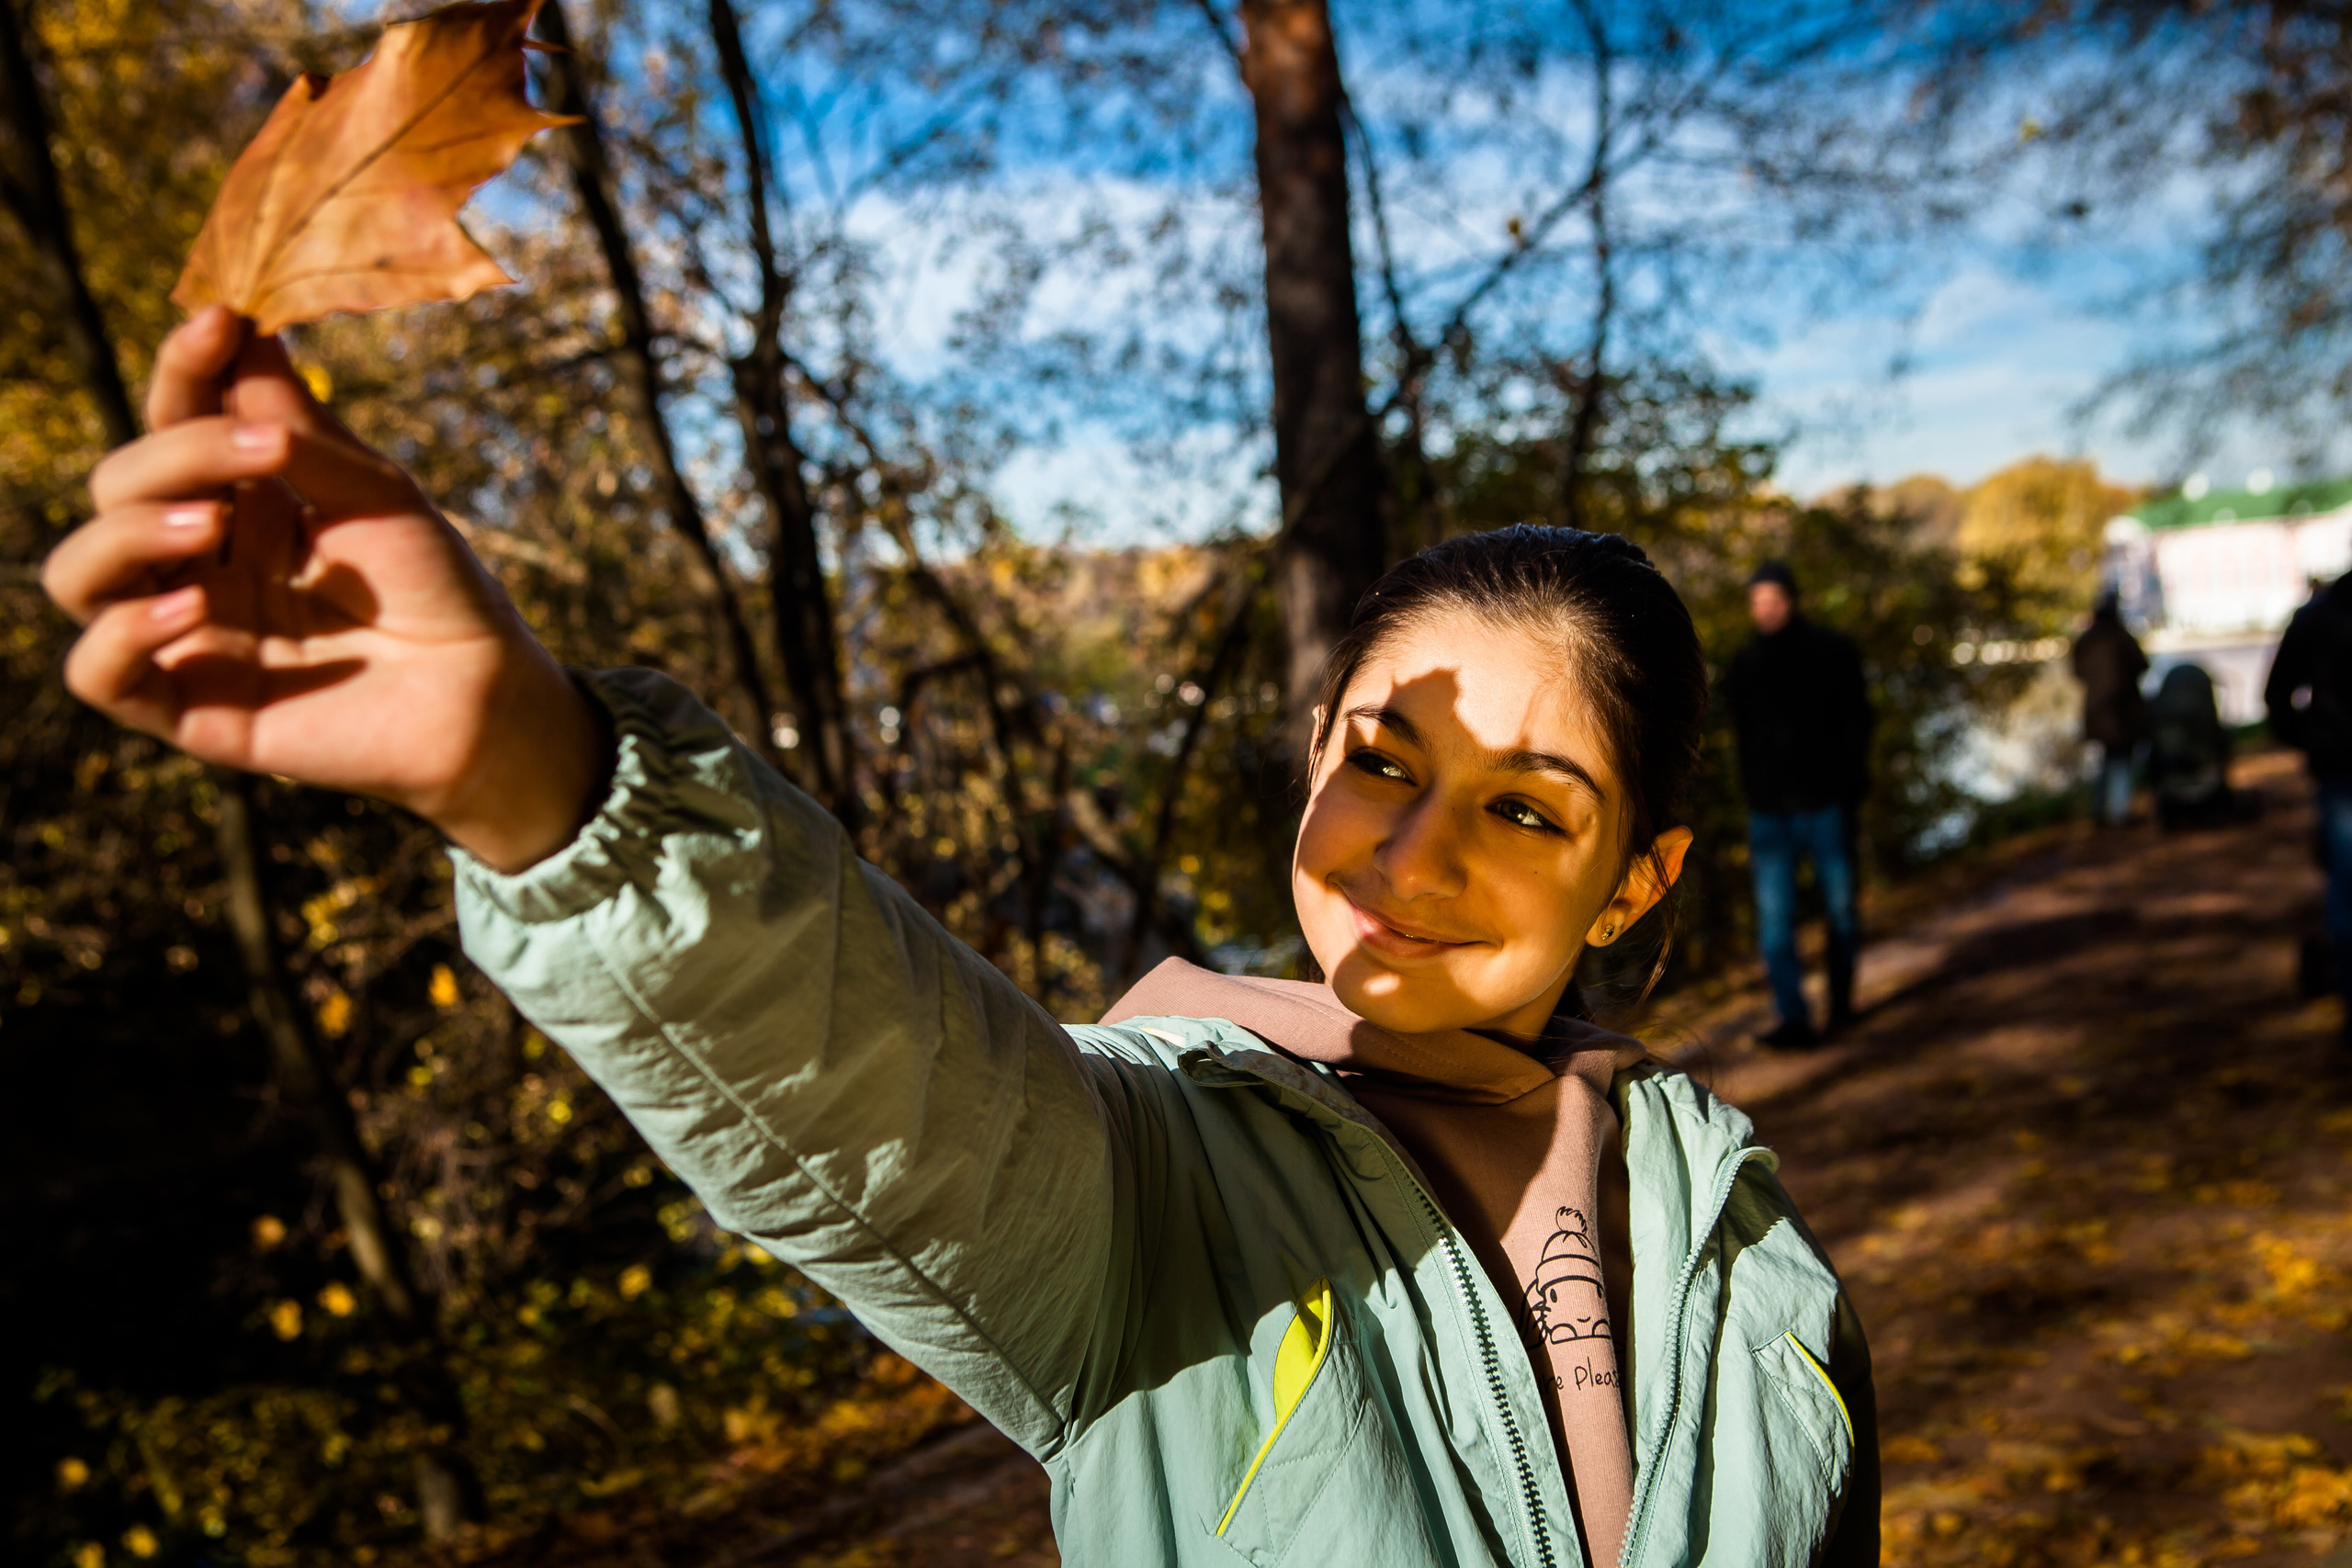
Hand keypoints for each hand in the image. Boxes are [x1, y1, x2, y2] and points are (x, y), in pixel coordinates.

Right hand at [42, 306, 607, 871]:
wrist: (486, 692)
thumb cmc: (438, 588)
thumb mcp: (372, 490)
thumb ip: (295, 421)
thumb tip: (236, 319)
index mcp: (242, 505)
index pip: (173, 425)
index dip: (183, 369)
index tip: (219, 321)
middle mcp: (201, 566)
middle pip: (118, 487)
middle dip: (177, 453)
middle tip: (265, 451)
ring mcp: (190, 636)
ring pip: (81, 575)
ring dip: (128, 533)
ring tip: (208, 524)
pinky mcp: (191, 709)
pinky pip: (97, 672)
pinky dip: (124, 632)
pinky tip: (191, 608)